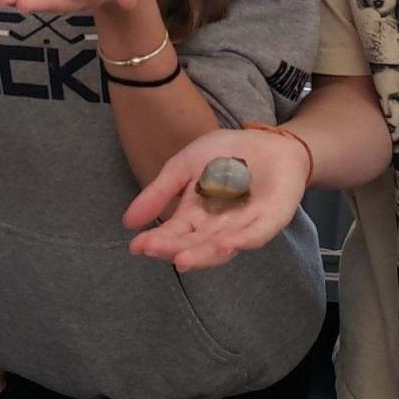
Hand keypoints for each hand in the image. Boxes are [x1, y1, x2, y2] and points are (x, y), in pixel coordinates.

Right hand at [123, 126, 311, 271]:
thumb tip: (127, 222)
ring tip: (183, 258)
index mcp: (196, 216)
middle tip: (154, 249)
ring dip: (203, 254)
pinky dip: (242, 241)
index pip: (174, 233)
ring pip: (222, 245)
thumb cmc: (226, 153)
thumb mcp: (185, 165)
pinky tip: (226, 245)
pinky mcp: (271, 219)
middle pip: (195, 243)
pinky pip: (256, 234)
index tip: (136, 246)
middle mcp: (219, 227)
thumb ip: (160, 191)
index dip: (157, 240)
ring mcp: (245, 226)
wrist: (267, 140)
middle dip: (175, 247)